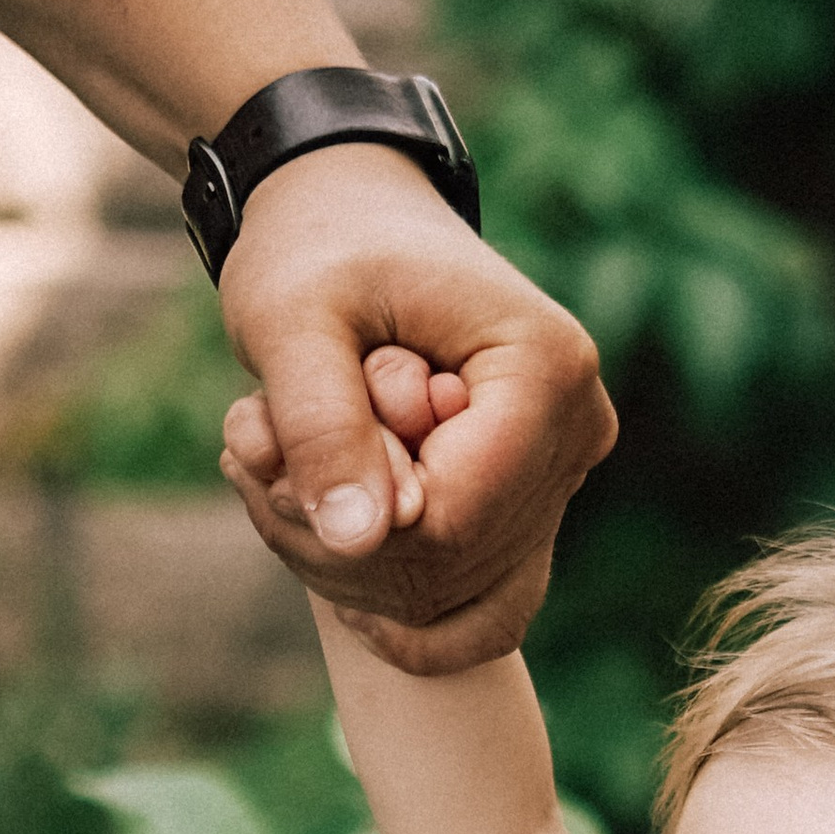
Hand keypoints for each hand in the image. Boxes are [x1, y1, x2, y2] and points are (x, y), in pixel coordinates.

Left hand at [216, 140, 615, 671]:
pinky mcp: (535, 509)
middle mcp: (578, 430)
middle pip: (454, 567)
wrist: (354, 220)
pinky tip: (335, 567)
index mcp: (544, 369)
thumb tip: (360, 540)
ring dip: (345, 564)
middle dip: (335, 538)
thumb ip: (321, 423)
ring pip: (459, 600)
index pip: (454, 517)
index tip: (270, 444)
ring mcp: (563, 477)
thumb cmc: (320, 250)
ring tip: (281, 472)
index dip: (351, 514)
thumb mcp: (291, 316)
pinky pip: (486, 613)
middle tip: (256, 452)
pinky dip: (400, 609)